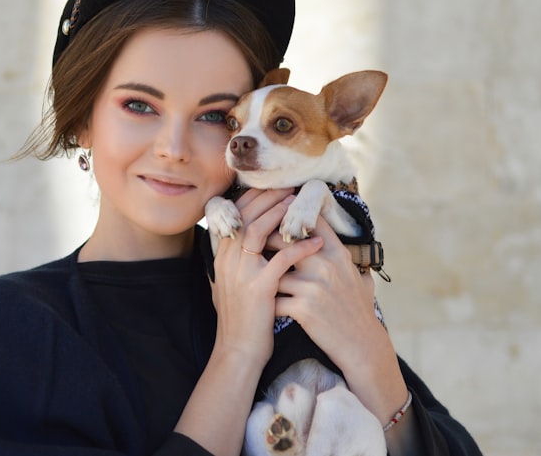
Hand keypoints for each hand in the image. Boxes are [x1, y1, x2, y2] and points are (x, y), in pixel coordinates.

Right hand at [210, 189, 322, 366]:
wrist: (238, 351)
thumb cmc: (243, 318)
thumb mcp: (232, 284)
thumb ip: (239, 260)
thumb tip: (253, 240)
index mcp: (223, 256)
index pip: (236, 215)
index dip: (255, 199)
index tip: (274, 189)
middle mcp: (228, 259)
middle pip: (246, 215)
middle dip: (268, 199)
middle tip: (289, 189)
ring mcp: (241, 272)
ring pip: (258, 230)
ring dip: (279, 215)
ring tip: (298, 207)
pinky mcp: (258, 287)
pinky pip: (282, 259)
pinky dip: (300, 247)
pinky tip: (317, 242)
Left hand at [274, 215, 407, 423]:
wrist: (362, 345)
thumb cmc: (360, 312)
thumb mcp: (360, 278)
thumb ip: (349, 259)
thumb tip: (349, 243)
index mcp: (337, 254)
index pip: (312, 221)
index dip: (291, 215)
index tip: (278, 216)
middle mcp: (324, 265)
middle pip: (283, 239)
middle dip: (266, 241)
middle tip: (254, 245)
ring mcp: (313, 286)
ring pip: (272, 270)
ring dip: (262, 275)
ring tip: (253, 278)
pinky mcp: (302, 308)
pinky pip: (273, 299)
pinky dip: (266, 302)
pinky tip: (261, 306)